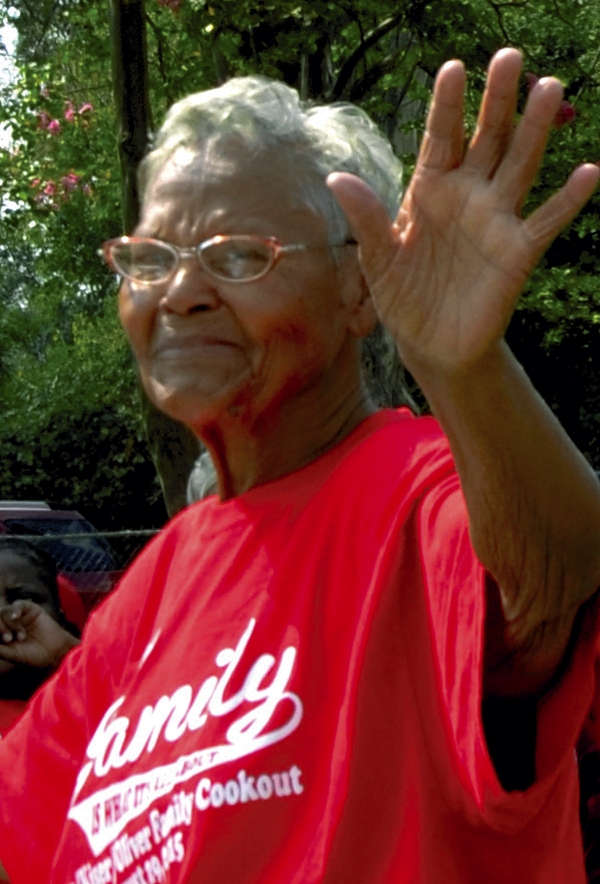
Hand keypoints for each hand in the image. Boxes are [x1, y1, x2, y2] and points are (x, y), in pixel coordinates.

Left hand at [0, 601, 77, 669]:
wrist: (56, 653)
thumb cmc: (33, 656)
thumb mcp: (11, 654)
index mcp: (1, 635)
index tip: (3, 639)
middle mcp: (8, 624)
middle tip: (9, 639)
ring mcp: (19, 616)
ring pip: (4, 612)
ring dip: (9, 624)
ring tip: (20, 637)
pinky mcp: (30, 609)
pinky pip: (18, 604)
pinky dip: (15, 610)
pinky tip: (17, 617)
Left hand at [328, 48, 598, 376]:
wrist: (431, 345)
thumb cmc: (402, 297)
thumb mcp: (378, 261)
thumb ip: (367, 220)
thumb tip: (337, 178)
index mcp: (430, 190)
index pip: (440, 138)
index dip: (447, 105)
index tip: (453, 68)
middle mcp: (468, 195)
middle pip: (486, 138)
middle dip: (497, 99)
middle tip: (509, 56)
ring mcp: (496, 220)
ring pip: (520, 165)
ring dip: (535, 130)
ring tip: (550, 88)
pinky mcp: (517, 252)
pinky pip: (546, 222)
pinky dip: (567, 201)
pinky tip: (587, 172)